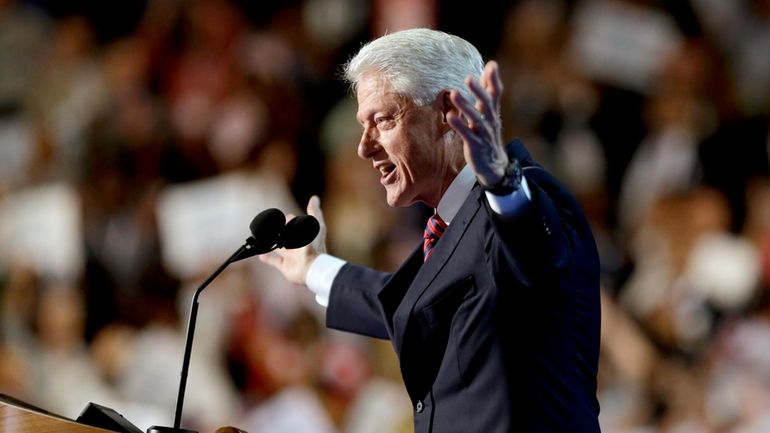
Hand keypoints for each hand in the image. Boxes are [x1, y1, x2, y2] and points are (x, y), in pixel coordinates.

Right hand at [259, 195, 326, 284]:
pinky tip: (260, 255)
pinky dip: (267, 258)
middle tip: (270, 225)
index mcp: (305, 235)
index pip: (294, 224)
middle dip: (280, 231)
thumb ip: (314, 212)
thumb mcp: (316, 225)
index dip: (289, 220)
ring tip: (262, 237)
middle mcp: (297, 245)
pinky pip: (274, 261)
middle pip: (286, 236)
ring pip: (279, 247)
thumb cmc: (314, 245)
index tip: (285, 219)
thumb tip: (315, 198)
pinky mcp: (285, 266)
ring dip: (272, 243)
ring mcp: (291, 256)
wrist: (312, 266)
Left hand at [446, 61, 508, 186]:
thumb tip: (491, 66)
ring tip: (455, 93)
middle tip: (469, 78)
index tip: (491, 66)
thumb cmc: (487, 133)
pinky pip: (467, 134)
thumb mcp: (489, 112)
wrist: (493, 164)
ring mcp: (483, 133)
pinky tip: (450, 116)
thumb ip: (488, 90)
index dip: (494, 80)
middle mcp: (490, 120)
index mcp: (492, 112)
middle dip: (478, 90)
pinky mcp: (475, 145)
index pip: (496, 94)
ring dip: (465, 106)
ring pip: (476, 118)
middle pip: (486, 103)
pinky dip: (459, 125)